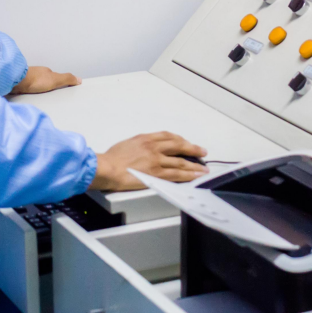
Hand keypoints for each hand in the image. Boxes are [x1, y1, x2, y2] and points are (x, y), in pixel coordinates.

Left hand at [11, 66, 80, 94]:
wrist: (15, 81)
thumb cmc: (34, 80)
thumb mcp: (55, 79)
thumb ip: (66, 79)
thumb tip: (79, 79)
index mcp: (45, 72)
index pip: (54, 78)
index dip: (57, 83)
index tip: (59, 91)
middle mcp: (36, 74)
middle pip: (44, 81)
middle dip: (47, 87)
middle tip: (50, 96)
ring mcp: (27, 79)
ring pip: (34, 85)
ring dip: (37, 90)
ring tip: (39, 99)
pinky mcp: (18, 85)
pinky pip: (26, 89)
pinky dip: (28, 93)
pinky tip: (28, 97)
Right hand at [89, 132, 207, 191]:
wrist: (108, 167)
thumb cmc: (112, 158)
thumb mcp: (128, 143)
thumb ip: (140, 144)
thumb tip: (146, 149)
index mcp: (146, 138)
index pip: (168, 136)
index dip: (180, 140)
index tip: (186, 143)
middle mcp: (154, 147)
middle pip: (179, 146)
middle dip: (192, 149)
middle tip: (202, 151)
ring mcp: (157, 160)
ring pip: (181, 161)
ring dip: (194, 165)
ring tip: (203, 168)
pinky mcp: (156, 174)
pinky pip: (176, 174)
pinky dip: (187, 175)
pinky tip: (194, 176)